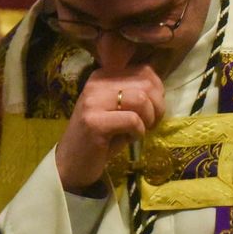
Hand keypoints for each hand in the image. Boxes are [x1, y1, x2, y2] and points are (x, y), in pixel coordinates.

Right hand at [54, 66, 164, 193]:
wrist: (71, 162)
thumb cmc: (101, 137)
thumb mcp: (118, 109)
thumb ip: (135, 93)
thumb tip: (160, 89)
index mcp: (103, 76)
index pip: (144, 71)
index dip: (158, 92)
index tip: (152, 111)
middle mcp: (96, 84)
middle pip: (146, 83)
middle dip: (157, 107)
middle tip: (151, 124)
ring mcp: (93, 102)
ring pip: (141, 99)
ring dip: (149, 119)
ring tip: (140, 131)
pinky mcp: (94, 122)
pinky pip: (132, 120)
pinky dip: (139, 132)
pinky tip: (131, 139)